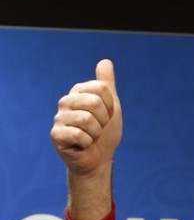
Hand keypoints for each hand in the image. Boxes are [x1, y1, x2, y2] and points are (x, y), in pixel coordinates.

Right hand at [50, 59, 121, 177]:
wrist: (100, 158)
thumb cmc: (105, 133)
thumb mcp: (111, 106)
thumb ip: (107, 84)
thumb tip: (105, 61)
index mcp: (78, 92)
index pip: (102, 88)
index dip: (110, 106)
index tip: (106, 115)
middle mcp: (66, 101)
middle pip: (94, 102)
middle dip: (103, 120)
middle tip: (98, 127)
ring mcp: (59, 117)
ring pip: (88, 120)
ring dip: (96, 133)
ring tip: (91, 136)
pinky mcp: (56, 134)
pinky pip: (80, 135)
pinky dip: (88, 143)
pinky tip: (83, 145)